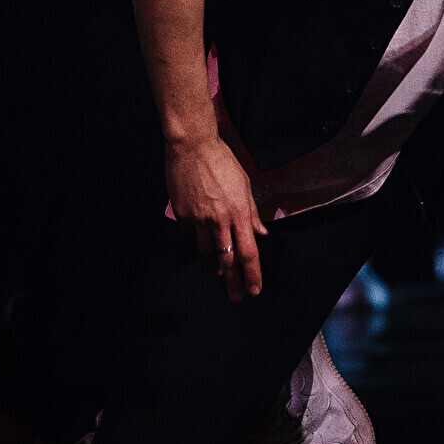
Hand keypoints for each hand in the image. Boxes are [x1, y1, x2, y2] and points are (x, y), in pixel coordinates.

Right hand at [165, 132, 266, 300]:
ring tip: (215, 276)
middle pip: (228, 260)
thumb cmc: (221, 160)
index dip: (253, 274)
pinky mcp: (182, 214)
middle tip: (236, 297)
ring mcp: (198, 218)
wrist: (192, 146)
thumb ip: (252, 212)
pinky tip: (198, 241)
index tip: (254, 289)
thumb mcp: (244, 185)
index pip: (249, 252)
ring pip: (206, 253)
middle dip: (233, 282)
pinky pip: (190, 234)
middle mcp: (219, 220)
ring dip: (212, 268)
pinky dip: (196, 239)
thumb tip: (261, 232)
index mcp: (239, 212)